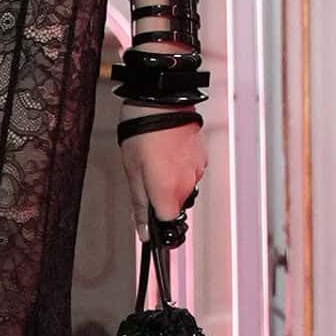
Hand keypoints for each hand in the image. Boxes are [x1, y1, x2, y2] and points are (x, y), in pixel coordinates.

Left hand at [118, 113, 206, 237]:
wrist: (160, 101)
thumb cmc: (141, 133)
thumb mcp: (132, 172)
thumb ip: (140, 205)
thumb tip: (144, 233)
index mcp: (168, 190)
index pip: (168, 222)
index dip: (157, 222)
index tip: (149, 216)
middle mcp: (188, 183)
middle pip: (176, 205)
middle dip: (162, 198)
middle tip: (147, 176)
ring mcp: (198, 170)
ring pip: (184, 188)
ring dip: (171, 182)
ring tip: (157, 159)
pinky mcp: (203, 157)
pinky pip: (191, 172)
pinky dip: (180, 168)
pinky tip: (168, 152)